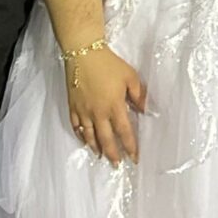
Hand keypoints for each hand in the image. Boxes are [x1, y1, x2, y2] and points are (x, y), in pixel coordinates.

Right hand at [66, 46, 146, 164]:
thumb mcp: (130, 76)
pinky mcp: (72, 106)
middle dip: (113, 154)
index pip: (124, 132)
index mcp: (114, 106)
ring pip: (89, 135)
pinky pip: (76, 126)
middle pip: (106, 139)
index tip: (134, 158)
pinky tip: (84, 140)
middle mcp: (98, 113)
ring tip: (101, 156)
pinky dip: (80, 135)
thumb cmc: (109, 64)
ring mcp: (83, 111)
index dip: (130, 146)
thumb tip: (145, 110)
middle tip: (117, 165)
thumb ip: (139, 95)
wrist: (83, 52)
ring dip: (96, 148)